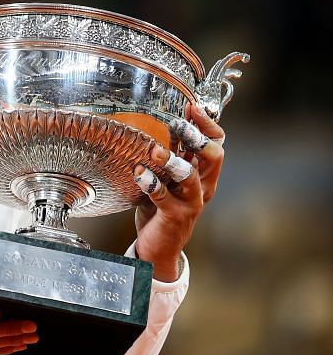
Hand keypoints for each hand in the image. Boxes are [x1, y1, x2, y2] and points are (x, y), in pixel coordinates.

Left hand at [133, 103, 224, 281]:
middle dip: (197, 138)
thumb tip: (159, 122)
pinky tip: (139, 173)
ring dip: (173, 161)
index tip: (192, 106)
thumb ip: (168, 155)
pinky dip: (151, 184)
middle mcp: (202, 187)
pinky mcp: (175, 216)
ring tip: (155, 150)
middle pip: (214, 157)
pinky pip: (164, 198)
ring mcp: (191, 202)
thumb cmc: (161, 207)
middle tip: (179, 124)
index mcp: (203, 174)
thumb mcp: (167, 178)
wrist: (159, 247)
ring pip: (191, 178)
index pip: (217, 144)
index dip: (208, 124)